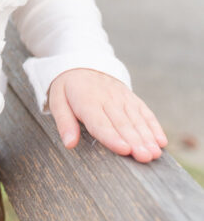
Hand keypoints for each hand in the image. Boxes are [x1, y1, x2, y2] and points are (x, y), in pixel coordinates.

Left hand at [48, 68, 167, 162]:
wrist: (82, 63)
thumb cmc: (68, 89)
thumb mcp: (58, 101)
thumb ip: (64, 123)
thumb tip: (69, 144)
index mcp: (87, 101)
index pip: (100, 122)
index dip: (112, 137)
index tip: (124, 150)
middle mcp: (107, 99)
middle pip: (122, 123)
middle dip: (135, 141)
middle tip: (145, 157)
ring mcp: (122, 97)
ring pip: (136, 119)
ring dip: (147, 136)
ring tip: (155, 153)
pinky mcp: (131, 98)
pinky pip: (145, 112)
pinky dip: (154, 126)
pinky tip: (161, 141)